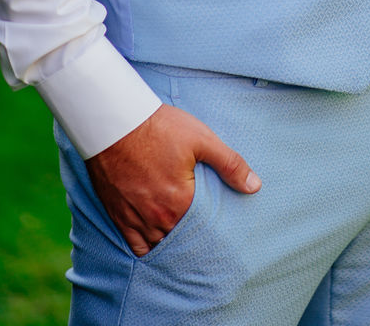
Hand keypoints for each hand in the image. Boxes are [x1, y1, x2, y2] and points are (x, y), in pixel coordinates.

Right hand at [85, 103, 260, 255]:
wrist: (115, 122)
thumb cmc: (159, 127)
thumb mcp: (201, 139)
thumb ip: (229, 164)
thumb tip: (254, 186)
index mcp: (180, 202)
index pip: (203, 229)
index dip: (212, 229)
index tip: (221, 230)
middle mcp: (157, 217)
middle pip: (180, 238)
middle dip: (192, 237)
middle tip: (203, 235)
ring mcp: (135, 218)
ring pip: (159, 243)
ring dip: (171, 242)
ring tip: (184, 239)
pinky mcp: (118, 214)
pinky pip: (136, 245)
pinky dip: (147, 248)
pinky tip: (157, 244)